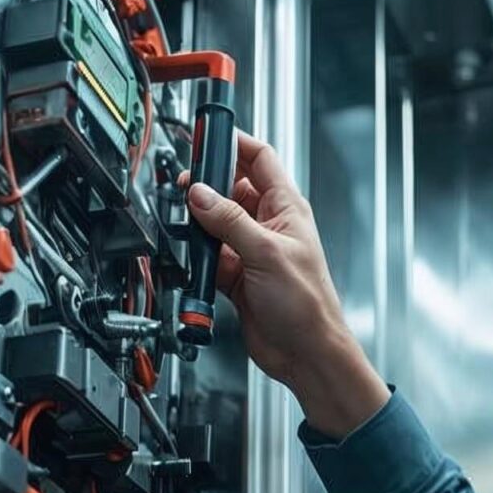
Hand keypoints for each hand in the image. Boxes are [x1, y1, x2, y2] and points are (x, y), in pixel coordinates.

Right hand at [180, 132, 387, 435]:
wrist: (307, 354)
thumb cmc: (308, 306)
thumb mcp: (266, 253)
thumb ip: (230, 221)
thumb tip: (200, 194)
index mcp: (286, 209)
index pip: (259, 159)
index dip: (233, 143)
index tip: (205, 137)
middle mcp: (268, 225)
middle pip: (230, 188)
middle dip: (206, 184)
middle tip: (184, 186)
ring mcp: (251, 250)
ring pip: (215, 221)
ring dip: (198, 221)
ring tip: (183, 221)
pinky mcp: (236, 275)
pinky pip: (209, 255)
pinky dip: (197, 255)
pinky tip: (191, 257)